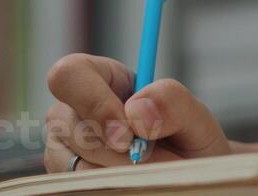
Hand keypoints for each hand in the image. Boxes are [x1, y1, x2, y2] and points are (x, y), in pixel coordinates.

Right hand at [43, 53, 232, 172]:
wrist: (185, 180)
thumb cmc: (188, 144)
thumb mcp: (194, 117)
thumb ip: (172, 101)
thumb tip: (135, 109)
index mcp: (101, 78)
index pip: (70, 73)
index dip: (94, 103)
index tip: (128, 135)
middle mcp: (71, 110)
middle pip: (68, 126)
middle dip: (115, 151)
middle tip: (146, 160)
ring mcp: (63, 147)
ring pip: (74, 164)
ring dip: (117, 174)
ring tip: (146, 172)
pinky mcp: (64, 178)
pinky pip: (77, 187)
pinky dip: (111, 188)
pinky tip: (130, 183)